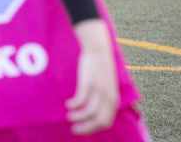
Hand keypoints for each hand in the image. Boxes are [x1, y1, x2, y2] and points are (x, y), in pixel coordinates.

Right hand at [66, 19, 118, 134]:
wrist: (98, 50)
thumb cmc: (99, 67)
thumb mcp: (106, 85)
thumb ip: (103, 98)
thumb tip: (92, 111)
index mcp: (113, 100)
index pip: (106, 122)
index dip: (93, 129)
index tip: (80, 130)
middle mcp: (108, 97)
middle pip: (99, 121)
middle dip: (85, 128)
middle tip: (73, 129)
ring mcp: (99, 90)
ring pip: (89, 112)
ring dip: (77, 117)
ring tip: (68, 115)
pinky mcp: (89, 83)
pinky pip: (81, 99)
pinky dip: (73, 105)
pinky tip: (67, 104)